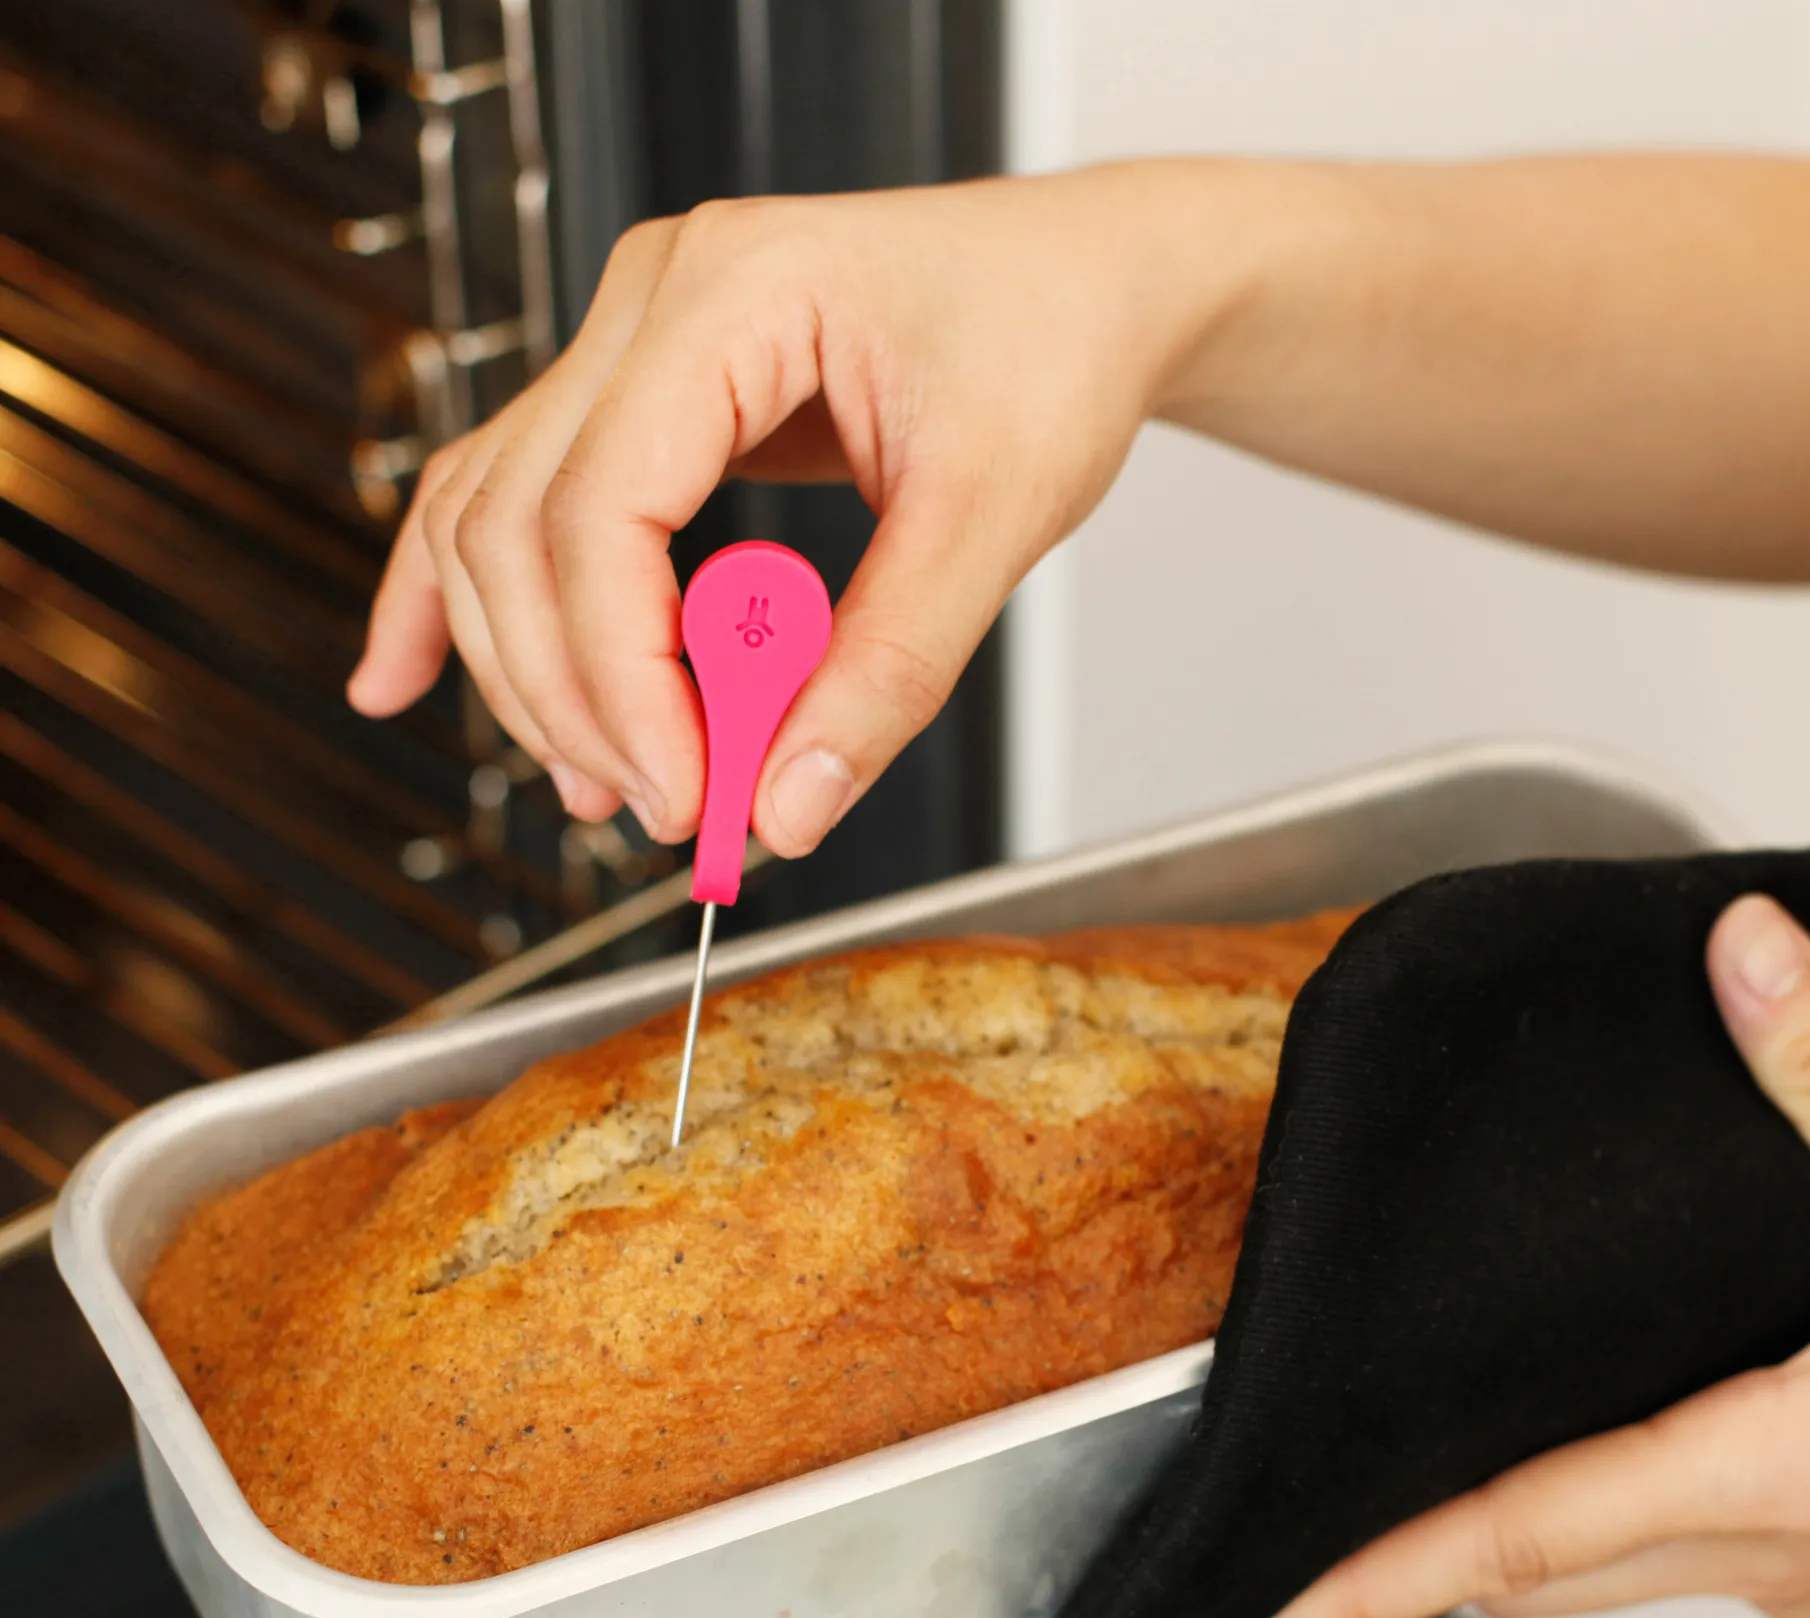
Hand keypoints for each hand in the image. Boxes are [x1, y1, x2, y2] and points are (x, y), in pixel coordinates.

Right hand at [349, 163, 1244, 850]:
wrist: (1082, 284)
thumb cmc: (1050, 347)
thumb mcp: (996, 516)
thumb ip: (888, 671)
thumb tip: (788, 808)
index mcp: (734, 294)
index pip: (601, 511)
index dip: (623, 680)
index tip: (687, 797)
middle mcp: (653, 302)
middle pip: (519, 525)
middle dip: (576, 697)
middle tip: (666, 814)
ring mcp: (632, 343)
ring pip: (495, 521)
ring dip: (526, 671)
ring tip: (603, 789)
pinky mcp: (642, 399)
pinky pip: (514, 494)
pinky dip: (462, 598)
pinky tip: (401, 676)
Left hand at [1231, 892, 1809, 1617]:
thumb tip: (1742, 951)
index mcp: (1774, 1471)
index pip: (1510, 1537)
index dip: (1371, 1580)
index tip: (1265, 1615)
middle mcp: (1782, 1548)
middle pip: (1539, 1563)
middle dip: (1416, 1554)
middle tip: (1312, 1524)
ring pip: (1615, 1566)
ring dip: (1516, 1529)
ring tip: (1419, 1476)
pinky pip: (1696, 1546)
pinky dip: (1614, 1510)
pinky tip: (1612, 1442)